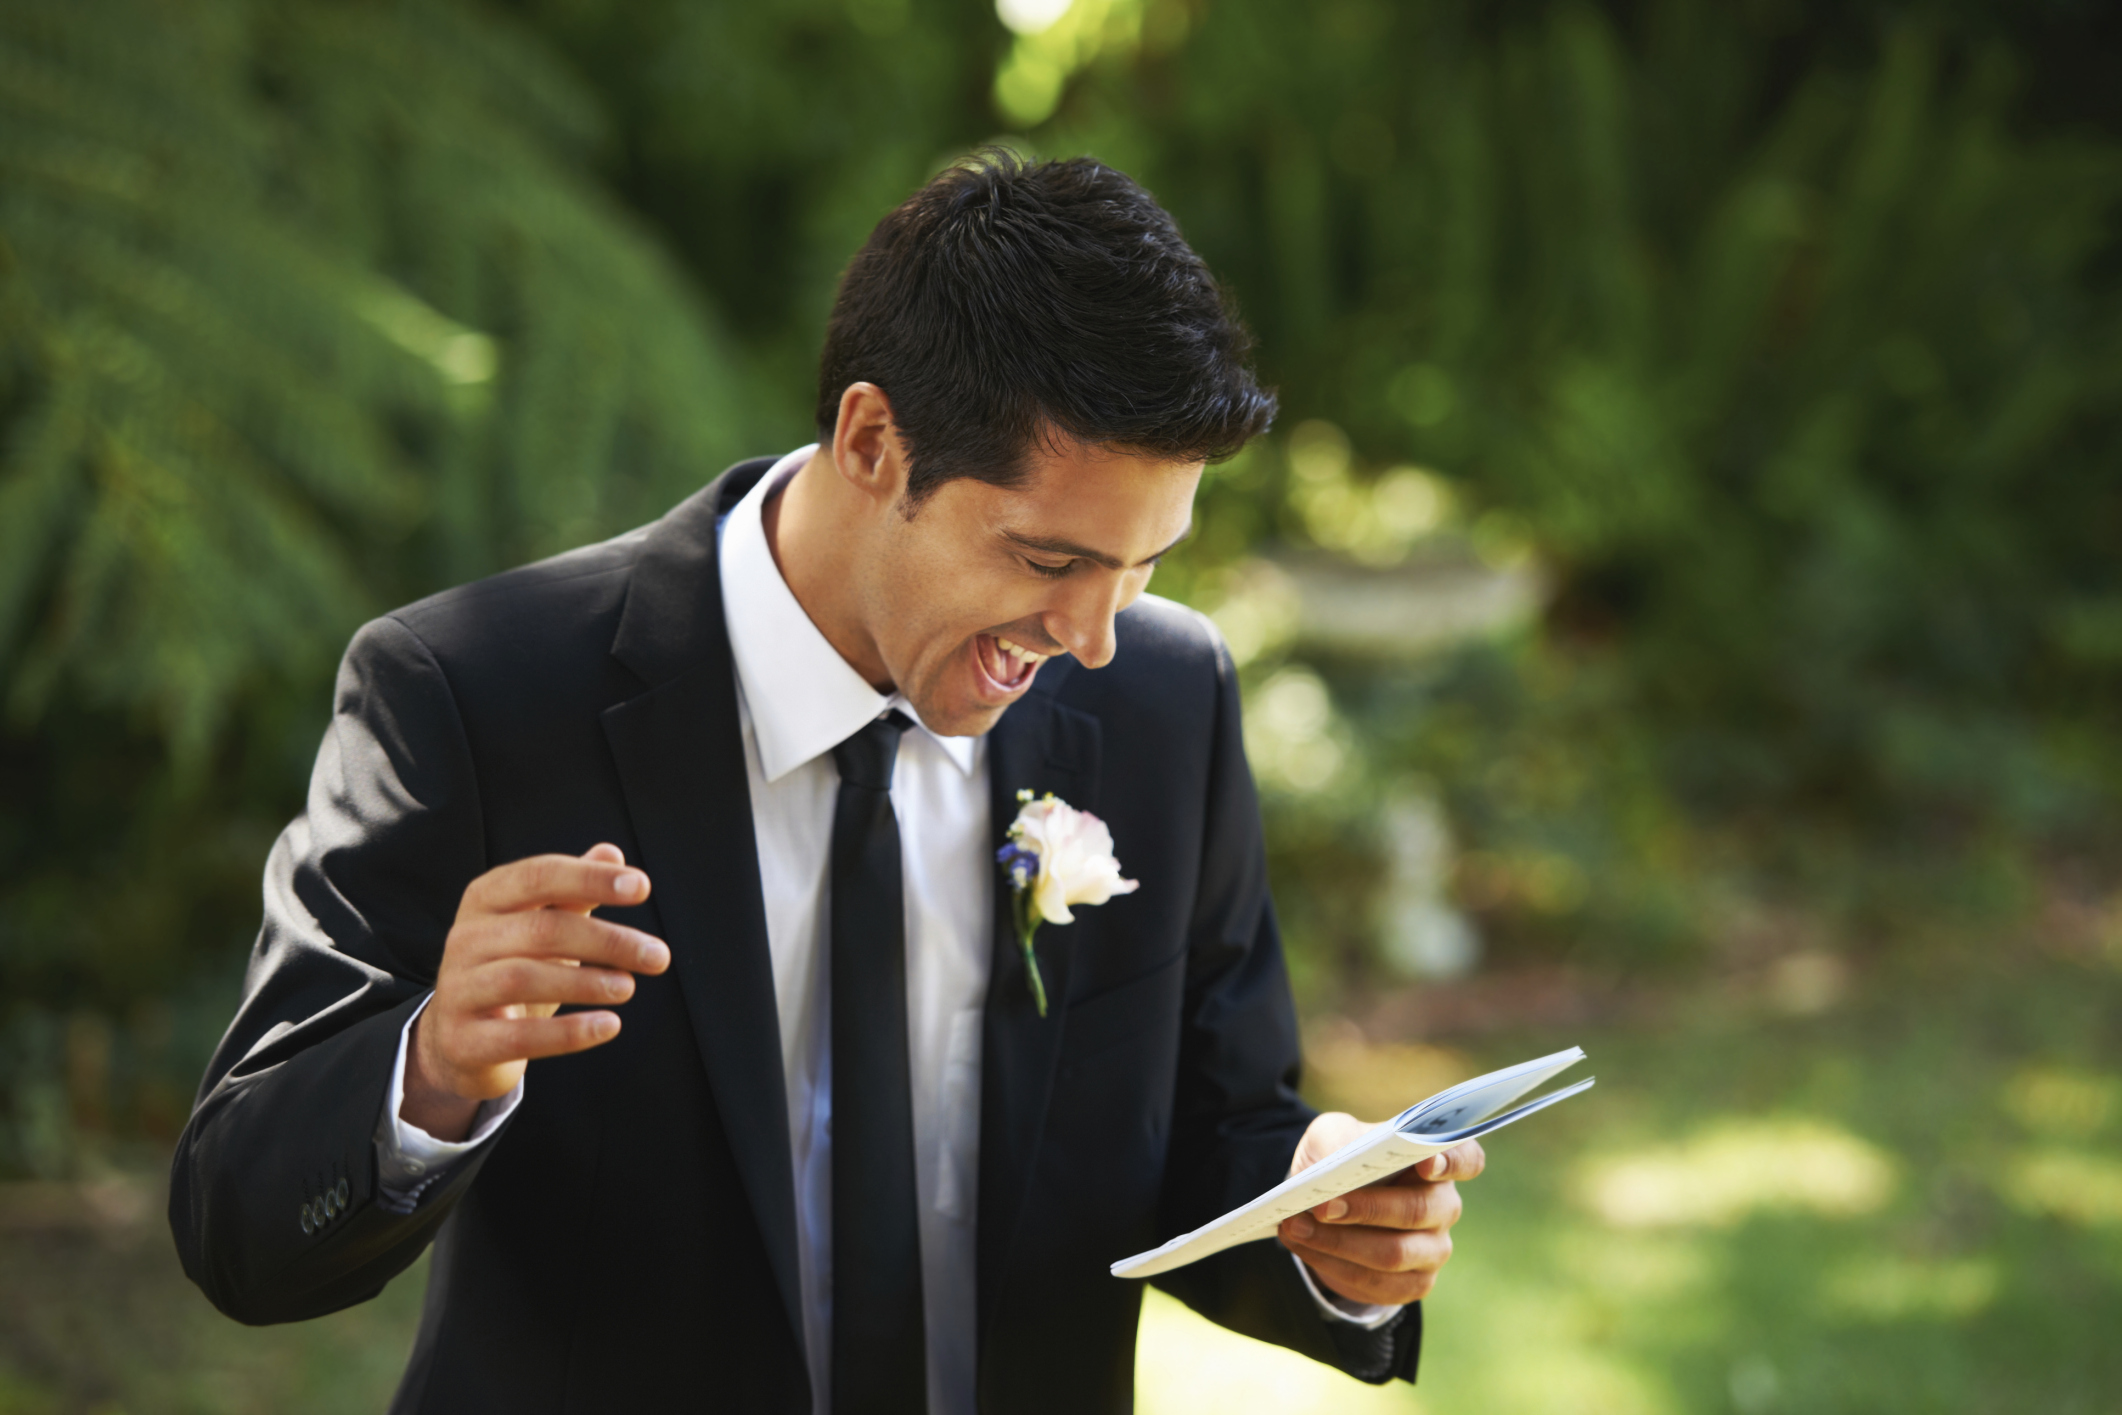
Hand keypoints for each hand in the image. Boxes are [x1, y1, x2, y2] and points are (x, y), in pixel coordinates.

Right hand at [402, 843, 667, 1139]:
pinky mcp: (465, 1041)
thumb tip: (611, 852)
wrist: (458, 1039)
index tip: (643, 887)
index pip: (540, 875)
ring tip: (629, 988)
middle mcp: (465, 938)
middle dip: (607, 941)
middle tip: (658, 956)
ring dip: (586, 983)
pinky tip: (609, 1026)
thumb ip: (573, 891)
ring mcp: (459, 990)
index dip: (591, 878)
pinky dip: (568, 1032)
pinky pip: (519, 1035)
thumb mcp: (539, 925)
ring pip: (523, 978)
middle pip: (541, 929)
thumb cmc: (511, 968)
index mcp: (486, 898)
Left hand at [1276, 1111, 1484, 1307]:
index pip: (1466, 1159)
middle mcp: (1444, 1204)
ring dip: (1340, 1242)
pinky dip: (1334, 1265)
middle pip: (1421, 1211)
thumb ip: (1338, 1140)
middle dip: (1368, 1209)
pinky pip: (1377, 1283)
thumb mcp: (1331, 1135)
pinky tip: (1305, 1247)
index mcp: (1436, 1159)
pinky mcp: (1413, 1283)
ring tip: (1296, 1227)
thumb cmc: (1338, 1158)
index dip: (1452, 1162)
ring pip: (1395, 1254)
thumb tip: (1336, 1164)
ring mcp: (1434, 1248)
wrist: (1324, 1201)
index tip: (1426, 1163)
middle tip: (1323, 1206)